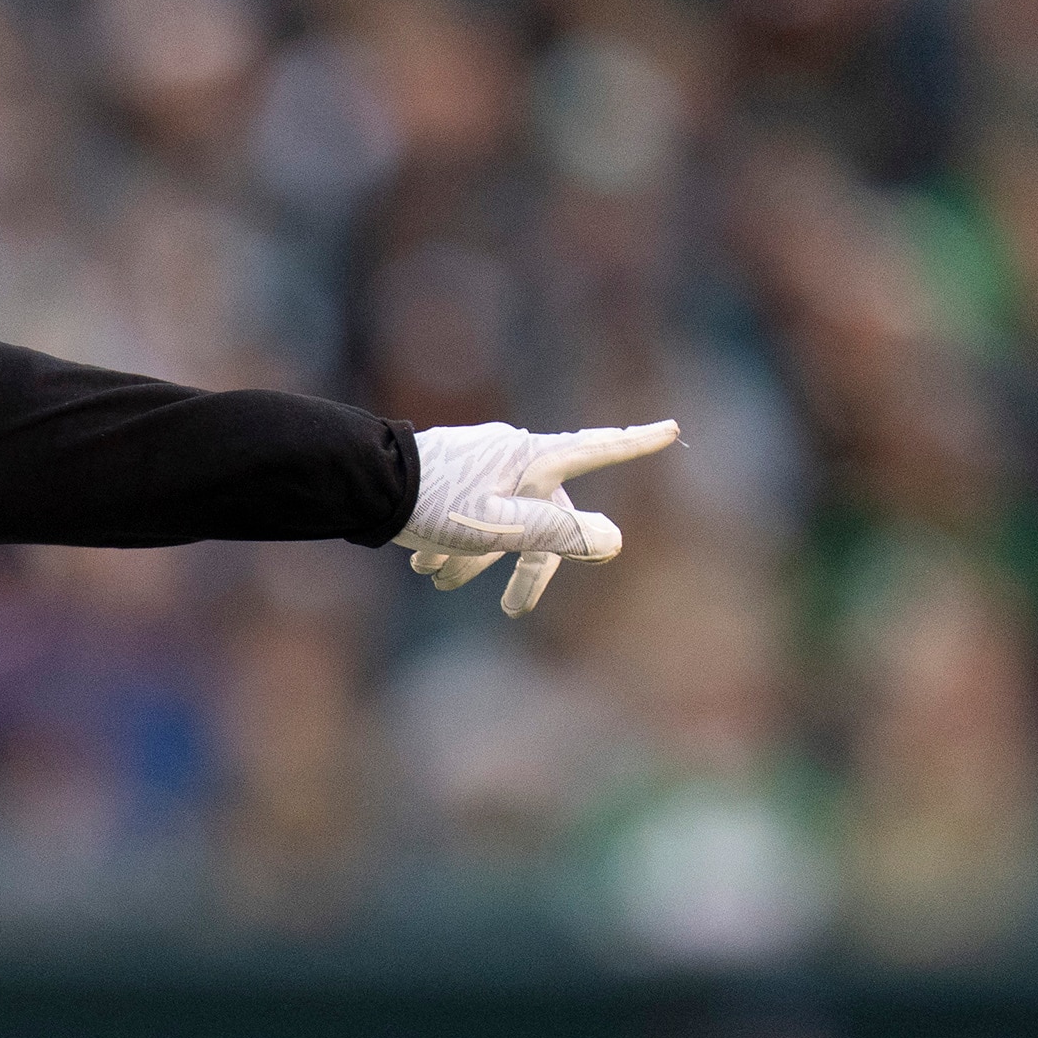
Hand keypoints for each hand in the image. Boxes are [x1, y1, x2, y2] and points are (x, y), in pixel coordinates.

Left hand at [396, 418, 678, 616]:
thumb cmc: (435, 504)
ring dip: (472, 559)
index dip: (635, 443)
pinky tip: (421, 568)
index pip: (597, 450)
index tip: (672, 427)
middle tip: (511, 610)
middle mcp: (513, 456)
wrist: (365, 483)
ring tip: (436, 583)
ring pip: (498, 520)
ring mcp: (481, 463)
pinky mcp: (451, 472)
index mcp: (533, 461)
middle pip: (542, 517)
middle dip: (526, 566)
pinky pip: (467, 513)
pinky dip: (452, 545)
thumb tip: (614, 542)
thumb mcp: (501, 527)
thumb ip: (557, 535)